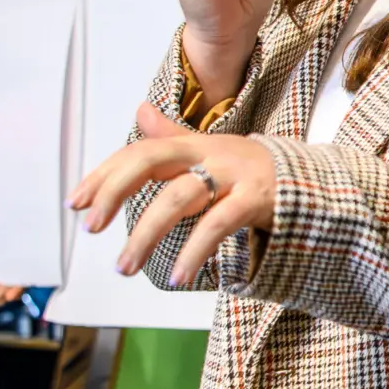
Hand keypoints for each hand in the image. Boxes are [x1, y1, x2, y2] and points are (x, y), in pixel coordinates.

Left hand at [67, 103, 275, 286]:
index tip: (75, 203)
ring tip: (125, 266)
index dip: (104, 175)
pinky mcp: (256, 198)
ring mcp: (234, 173)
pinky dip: (194, 251)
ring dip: (146, 234)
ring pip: (179, 197)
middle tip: (89, 228)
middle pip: (151, 160)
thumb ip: (171, 137)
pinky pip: (218, 224)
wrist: (313, 182)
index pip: (138, 151)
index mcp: (194, 144)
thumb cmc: (252, 171)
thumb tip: (138, 112)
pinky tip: (178, 276)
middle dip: (115, 191)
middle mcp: (210, 152)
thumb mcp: (210, 151)